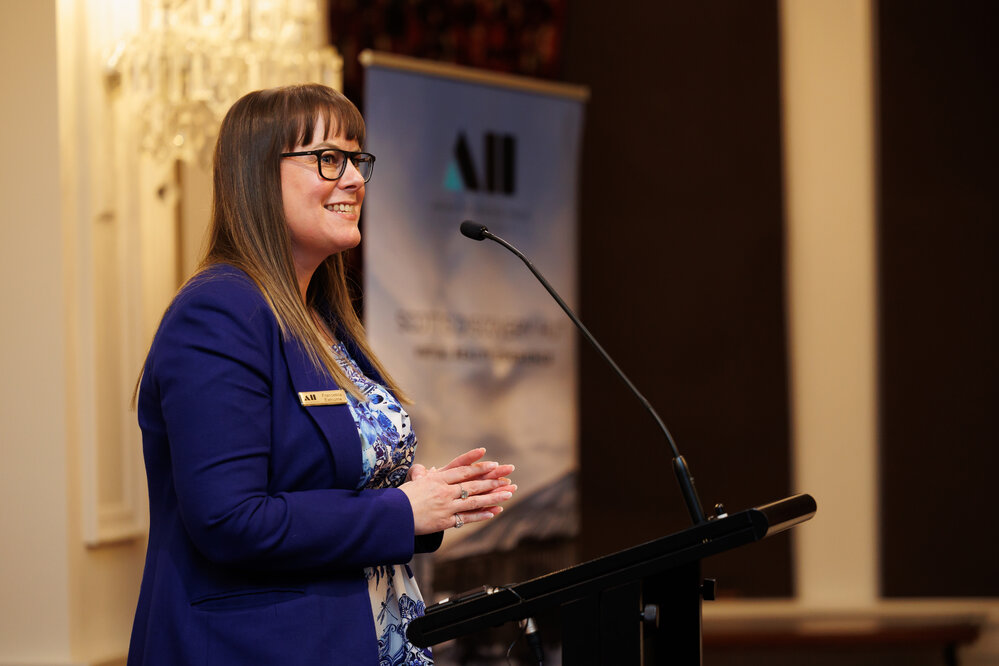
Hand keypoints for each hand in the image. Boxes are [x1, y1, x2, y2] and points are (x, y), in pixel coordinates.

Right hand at [400, 448, 516, 534]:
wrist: (392, 516)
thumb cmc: (401, 498)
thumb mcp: (414, 481)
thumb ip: (424, 474)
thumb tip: (430, 469)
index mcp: (438, 478)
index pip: (463, 470)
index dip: (479, 467)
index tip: (493, 464)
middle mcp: (444, 490)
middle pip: (473, 484)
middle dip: (492, 480)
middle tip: (508, 476)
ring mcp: (446, 506)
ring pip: (474, 500)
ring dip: (493, 497)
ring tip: (508, 493)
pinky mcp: (445, 520)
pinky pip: (467, 517)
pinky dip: (481, 514)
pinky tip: (494, 512)